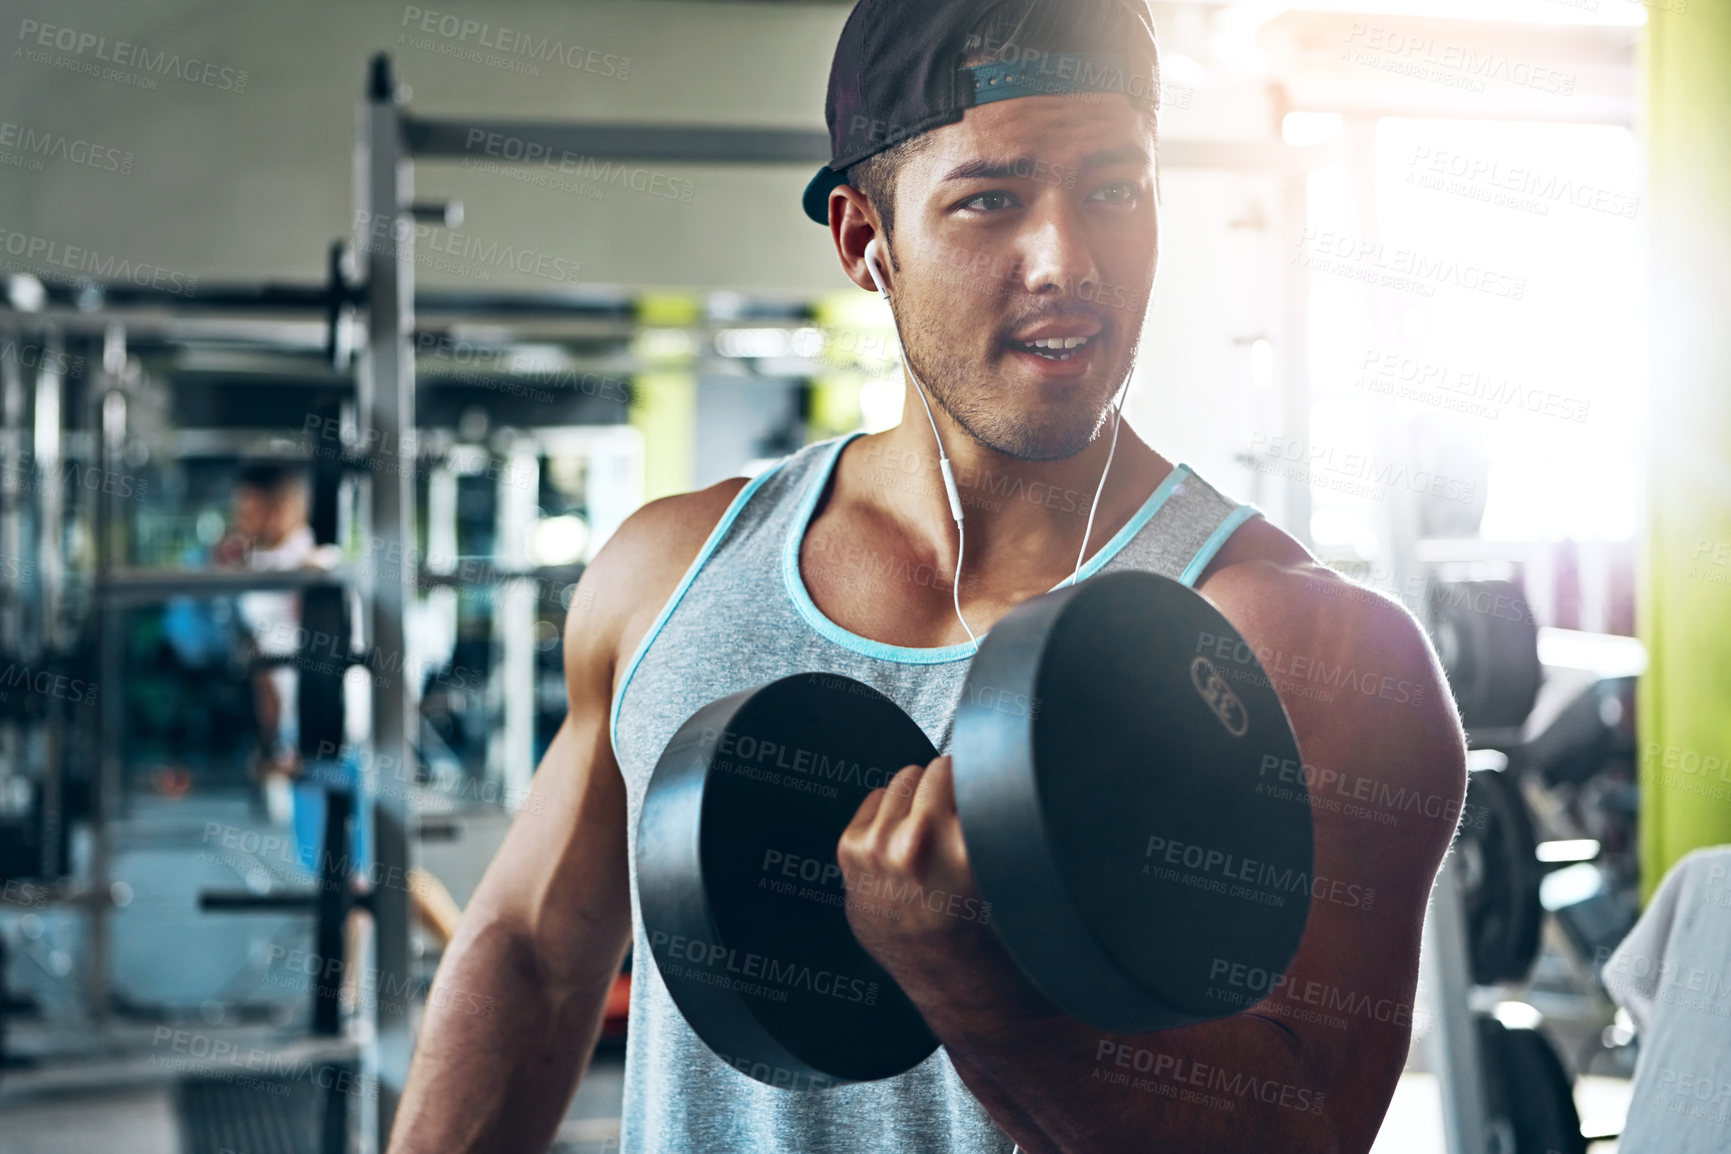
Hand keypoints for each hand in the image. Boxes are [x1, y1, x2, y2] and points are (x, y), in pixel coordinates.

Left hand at [837, 756, 999, 994]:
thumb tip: (983, 771)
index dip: (974, 781)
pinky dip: (887, 817)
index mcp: (965, 849)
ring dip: (915, 802)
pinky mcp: (851, 855)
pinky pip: (874, 800)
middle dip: (945, 791)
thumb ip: (992, 823)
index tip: (977, 794)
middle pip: (932, 770)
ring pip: (902, 781)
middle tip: (955, 826)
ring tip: (931, 841)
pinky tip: (904, 849)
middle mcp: (916, 845)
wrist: (958, 988)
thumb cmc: (990, 937)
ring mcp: (877, 850)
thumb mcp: (1008, 874)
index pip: (964, 770)